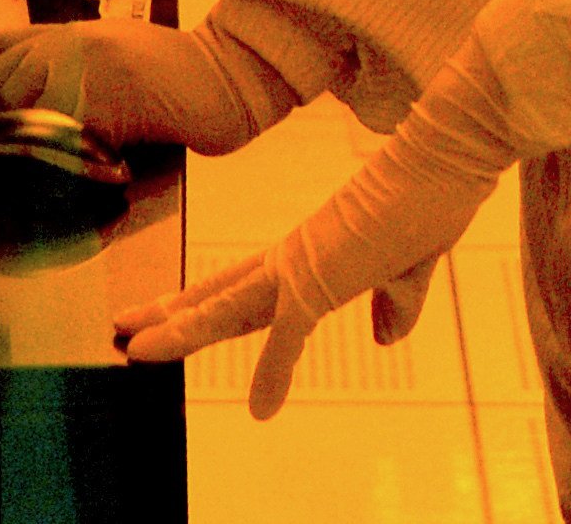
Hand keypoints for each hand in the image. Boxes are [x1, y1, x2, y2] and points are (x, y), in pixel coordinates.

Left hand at [0, 18, 297, 154]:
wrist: (220, 78)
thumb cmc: (162, 63)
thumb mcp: (98, 37)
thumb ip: (37, 38)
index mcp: (67, 34)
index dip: (5, 101)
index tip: (33, 115)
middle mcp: (70, 50)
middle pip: (5, 95)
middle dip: (21, 122)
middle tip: (64, 130)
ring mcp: (86, 81)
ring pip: (28, 123)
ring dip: (49, 141)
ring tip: (87, 139)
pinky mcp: (106, 115)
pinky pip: (62, 147)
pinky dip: (76, 158)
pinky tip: (104, 151)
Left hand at [116, 39, 520, 415]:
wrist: (448, 160)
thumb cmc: (431, 199)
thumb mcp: (410, 269)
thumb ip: (396, 303)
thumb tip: (386, 338)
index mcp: (308, 255)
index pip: (239, 285)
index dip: (198, 302)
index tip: (162, 311)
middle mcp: (293, 258)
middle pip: (217, 294)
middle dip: (169, 315)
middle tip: (123, 329)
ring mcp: (302, 265)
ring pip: (227, 307)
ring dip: (180, 330)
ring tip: (135, 351)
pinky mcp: (324, 277)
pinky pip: (289, 332)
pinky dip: (273, 372)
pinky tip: (262, 410)